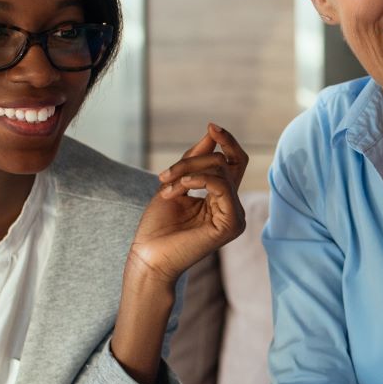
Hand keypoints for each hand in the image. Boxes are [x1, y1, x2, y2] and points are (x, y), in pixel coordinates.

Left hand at [127, 123, 248, 286]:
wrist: (147, 257)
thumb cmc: (158, 226)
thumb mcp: (175, 182)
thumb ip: (195, 159)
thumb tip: (212, 132)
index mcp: (222, 199)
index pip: (235, 162)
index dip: (227, 142)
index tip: (212, 126)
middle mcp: (232, 207)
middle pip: (226, 162)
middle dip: (194, 158)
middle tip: (165, 174)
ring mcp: (235, 217)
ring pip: (221, 171)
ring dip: (187, 170)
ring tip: (165, 185)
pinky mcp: (231, 225)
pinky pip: (221, 186)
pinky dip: (198, 180)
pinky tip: (179, 188)